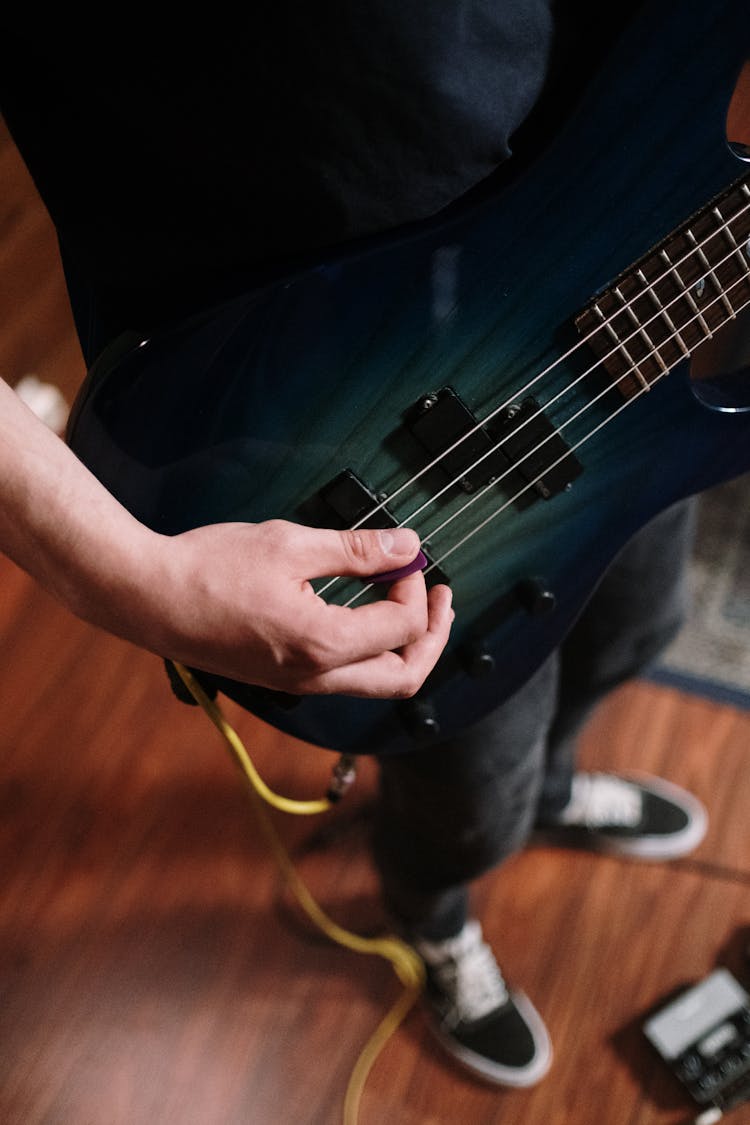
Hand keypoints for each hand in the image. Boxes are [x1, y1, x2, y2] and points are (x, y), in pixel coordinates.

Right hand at [1, 380, 451, 699]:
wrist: (146, 596)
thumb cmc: (208, 567)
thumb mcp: (290, 544)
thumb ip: (357, 550)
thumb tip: (407, 545)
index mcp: (323, 644)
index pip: (402, 626)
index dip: (415, 588)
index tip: (405, 556)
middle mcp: (315, 677)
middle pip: (404, 677)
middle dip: (431, 636)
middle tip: (439, 598)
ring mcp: (297, 685)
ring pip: (375, 685)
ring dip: (402, 648)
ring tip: (408, 605)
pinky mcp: (281, 680)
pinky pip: (344, 679)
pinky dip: (368, 653)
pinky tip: (362, 616)